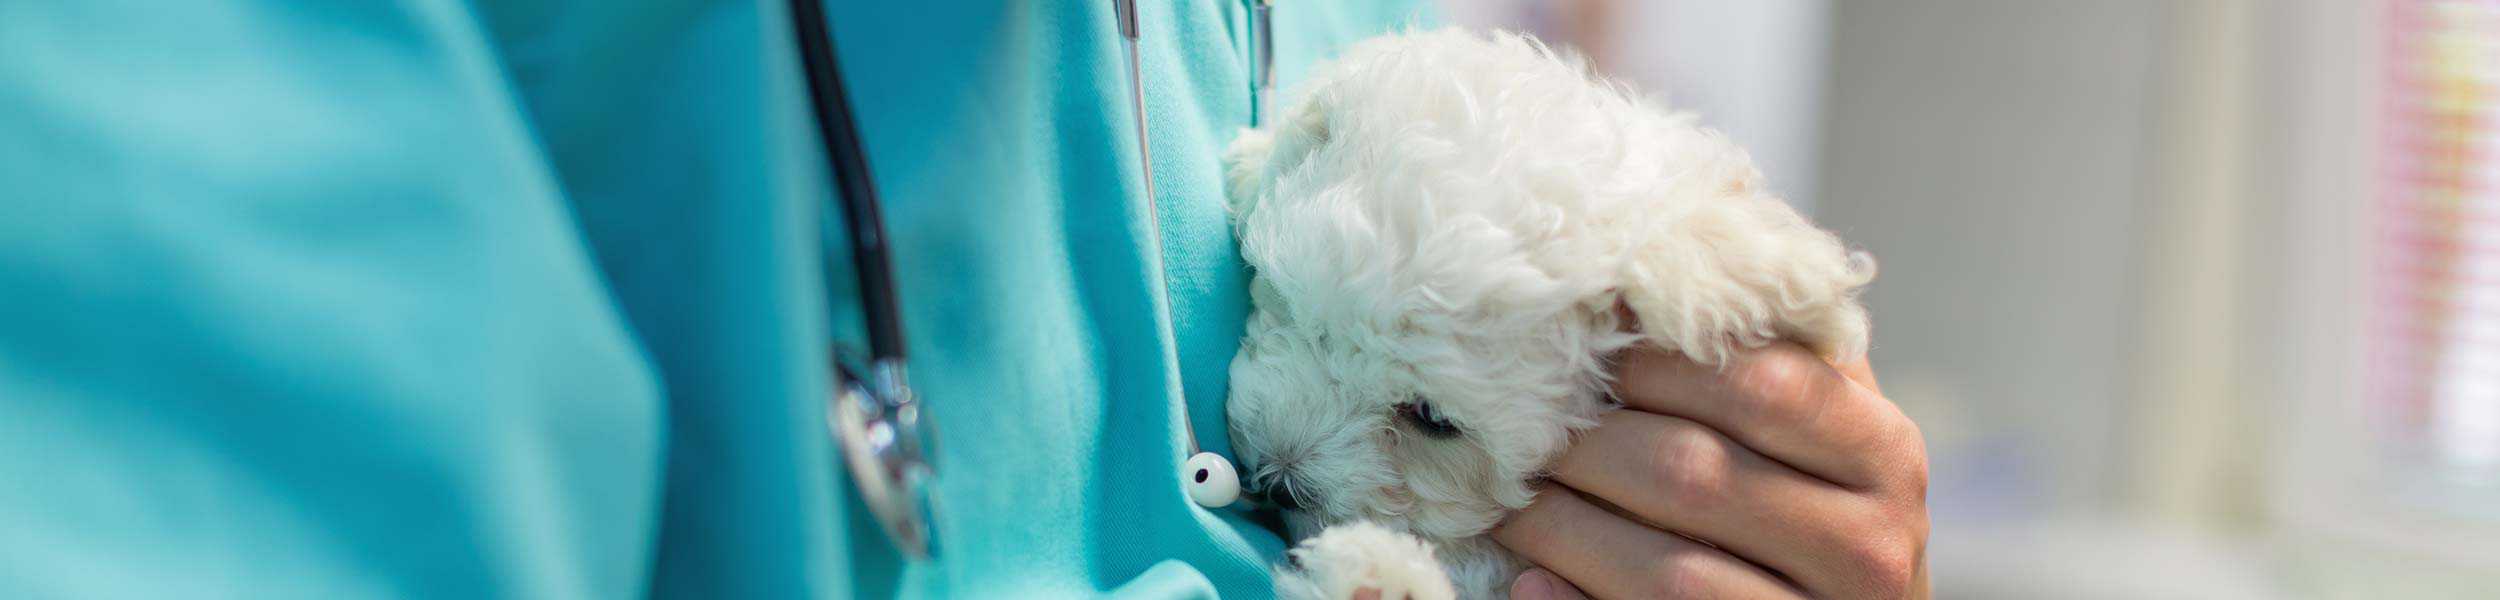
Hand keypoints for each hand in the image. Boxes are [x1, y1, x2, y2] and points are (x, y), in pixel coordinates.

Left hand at [1493, 343, 1929, 598]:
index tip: (1577, 348)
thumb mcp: (1821, 425)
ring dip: (1561, 529)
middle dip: (1582, 446)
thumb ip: (1770, 349)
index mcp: (1883, 453)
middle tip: (1508, 424)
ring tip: (1501, 498)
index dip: (1651, 362)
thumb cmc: (1818, 510)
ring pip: (1666, 572)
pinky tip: (1533, 580)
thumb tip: (1667, 243)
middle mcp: (1870, 544)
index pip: (1756, 383)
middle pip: (1692, 476)